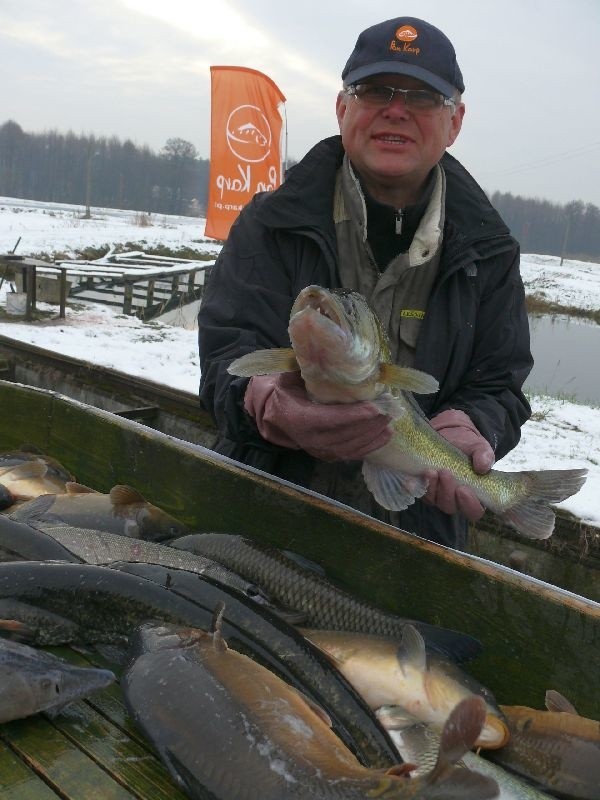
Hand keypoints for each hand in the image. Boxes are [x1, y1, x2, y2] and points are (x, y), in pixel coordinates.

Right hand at [244, 372, 391, 460]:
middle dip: (370, 423)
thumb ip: (310, 367)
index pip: (331, 420)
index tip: (375, 407)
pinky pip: (351, 453)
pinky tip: (385, 435)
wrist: (271, 413)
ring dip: (373, 434)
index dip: (355, 415)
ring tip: (390, 419)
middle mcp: (308, 439)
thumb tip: (330, 348)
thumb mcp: (290, 376)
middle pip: (345, 435)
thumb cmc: (284, 390)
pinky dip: (370, 445)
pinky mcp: (327, 455)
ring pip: (351, 446)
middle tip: (390, 409)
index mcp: (297, 418)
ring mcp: (318, 450)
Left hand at [423, 409, 494, 520]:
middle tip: (445, 472)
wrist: (450, 434)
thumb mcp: (479, 446)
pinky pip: (418, 492)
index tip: (463, 489)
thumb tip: (483, 467)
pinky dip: (415, 487)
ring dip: (432, 487)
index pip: (474, 511)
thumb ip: (484, 455)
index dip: (469, 504)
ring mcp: (438, 495)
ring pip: (434, 501)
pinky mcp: (424, 488)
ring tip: (431, 471)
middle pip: (450, 507)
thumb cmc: (467, 445)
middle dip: (447, 491)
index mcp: (474, 494)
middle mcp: (455, 499)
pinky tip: (411, 480)